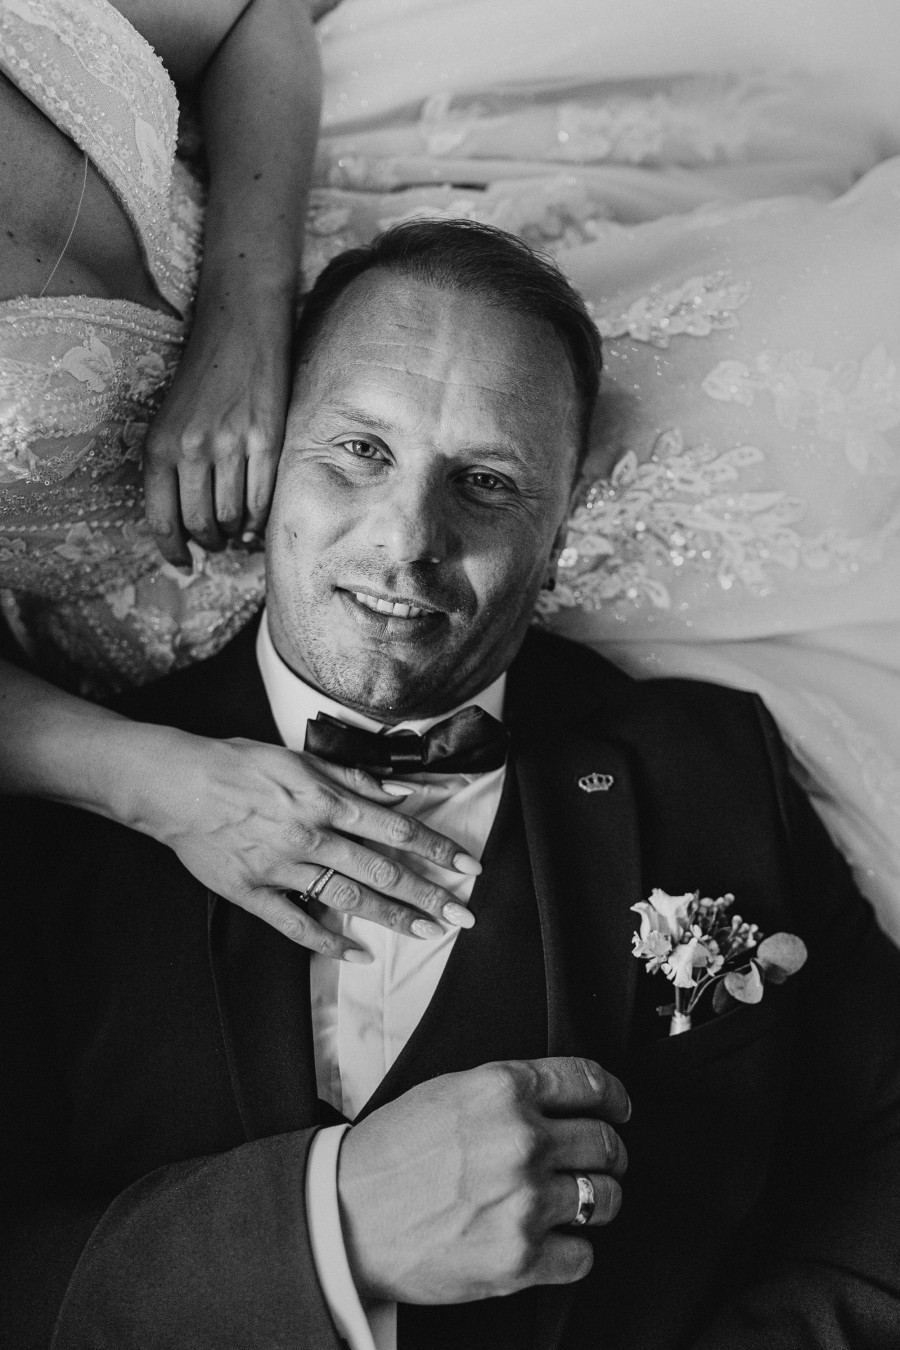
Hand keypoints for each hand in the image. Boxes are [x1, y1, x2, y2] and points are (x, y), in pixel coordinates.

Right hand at [136, 727, 480, 960]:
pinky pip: (296, 924)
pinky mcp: (254, 892)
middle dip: (427, 893)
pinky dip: (328, 942)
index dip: (436, 848)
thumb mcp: (300, 757)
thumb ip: (352, 777)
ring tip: (426, 932)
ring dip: (392, 917)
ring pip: (348, 899)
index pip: (395, 829)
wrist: (176, 785)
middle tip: (462, 914)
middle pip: (381, 870)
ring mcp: (283, 868)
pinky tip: (358, 954)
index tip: (467, 866)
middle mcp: (311, 835)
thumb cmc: (238, 764)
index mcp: (325, 798)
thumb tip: (400, 791)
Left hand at [143, 291, 288, 564]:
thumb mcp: (171, 419)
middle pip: (200, 524)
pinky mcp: (266, 440)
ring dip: (235, 535)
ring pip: (232, 517)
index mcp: (159, 444)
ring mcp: (230, 445)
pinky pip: (261, 499)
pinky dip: (259, 520)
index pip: (160, 518)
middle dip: (209, 543)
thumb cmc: (205, 376)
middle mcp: (191, 448)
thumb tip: (189, 522)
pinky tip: (256, 523)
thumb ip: (173, 466)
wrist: (240, 327)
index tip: (182, 564)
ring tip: (238, 532)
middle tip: (217, 545)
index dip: (172, 549)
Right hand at [338, 1057, 629, 1303]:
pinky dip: (574, 1251)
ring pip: (604, 1198)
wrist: (347, 1216)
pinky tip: (552, 1242)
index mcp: (504, 1090)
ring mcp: (525, 1201)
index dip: (614, 1097)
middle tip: (602, 1160)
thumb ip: (508, 1092)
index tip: (619, 1108)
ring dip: (597, 1200)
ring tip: (577, 1202)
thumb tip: (560, 1099)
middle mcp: (522, 1140)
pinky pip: (583, 1255)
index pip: (590, 1083)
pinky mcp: (521, 1259)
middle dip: (610, 1152)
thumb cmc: (390, 1153)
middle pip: (605, 1142)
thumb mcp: (449, 1091)